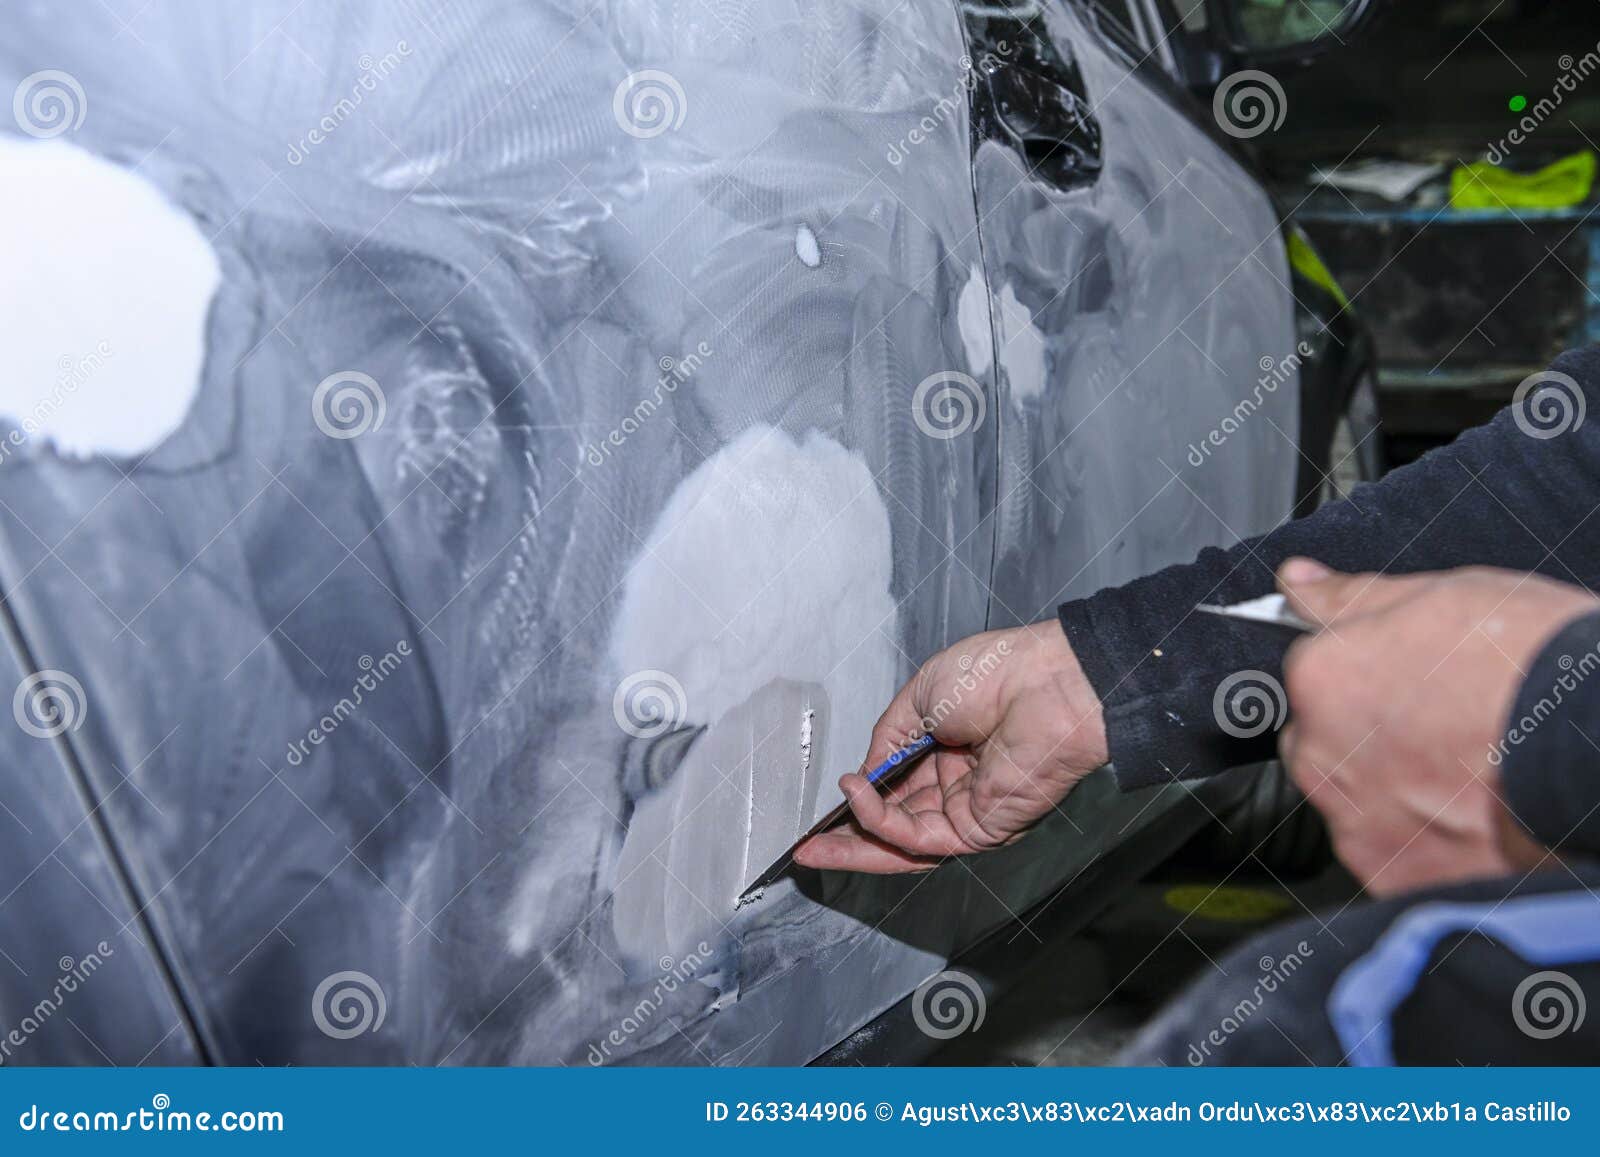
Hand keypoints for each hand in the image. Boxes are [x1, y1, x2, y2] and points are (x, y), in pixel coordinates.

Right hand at [792, 621, 1107, 872]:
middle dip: (850, 837)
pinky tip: (857, 798)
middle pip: (895, 823)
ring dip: (858, 845)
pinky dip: (882, 821)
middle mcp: (957, 784)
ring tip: (817, 845)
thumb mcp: (919, 695)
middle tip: (809, 848)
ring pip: (903, 843)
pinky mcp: (979, 830)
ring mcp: (967, 810)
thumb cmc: (996, 674)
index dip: (862, 797)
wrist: (1045, 683)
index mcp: (946, 748)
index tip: (829, 802)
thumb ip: (887, 738)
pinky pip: (920, 837)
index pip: (896, 787)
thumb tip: (863, 774)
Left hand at [1276, 559, 1597, 895]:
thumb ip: (1352, 597)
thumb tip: (1296, 582)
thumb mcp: (1444, 595)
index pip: (1312, 670)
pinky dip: (1417, 840)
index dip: (1366, 671)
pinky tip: (1467, 815)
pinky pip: (1386, 854)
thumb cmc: (1535, 666)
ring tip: (1464, 772)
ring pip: (1349, 799)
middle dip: (1363, 733)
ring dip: (1389, 788)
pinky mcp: (1391, 876)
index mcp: (1322, 678)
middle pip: (1319, 739)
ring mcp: (1353, 822)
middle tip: (1440, 726)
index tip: (1410, 679)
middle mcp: (1320, 754)